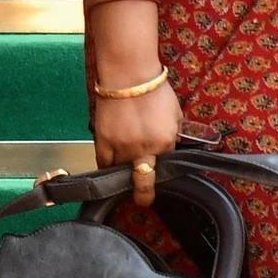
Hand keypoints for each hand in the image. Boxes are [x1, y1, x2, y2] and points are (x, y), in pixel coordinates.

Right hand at [90, 80, 182, 206]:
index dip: (164, 170)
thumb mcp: (176, 114)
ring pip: (121, 174)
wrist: (128, 75)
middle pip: (143, 181)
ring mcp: (121, 148)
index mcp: (164, 142)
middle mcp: (143, 150)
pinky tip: (110, 168)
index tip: (161, 178)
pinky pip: (104, 164)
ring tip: (125, 174)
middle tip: (144, 201)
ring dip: (124, 174)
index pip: (166, 166)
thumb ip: (173, 133)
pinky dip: (107, 167)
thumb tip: (171, 146)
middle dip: (145, 196)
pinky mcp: (102, 142)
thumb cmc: (155, 90)